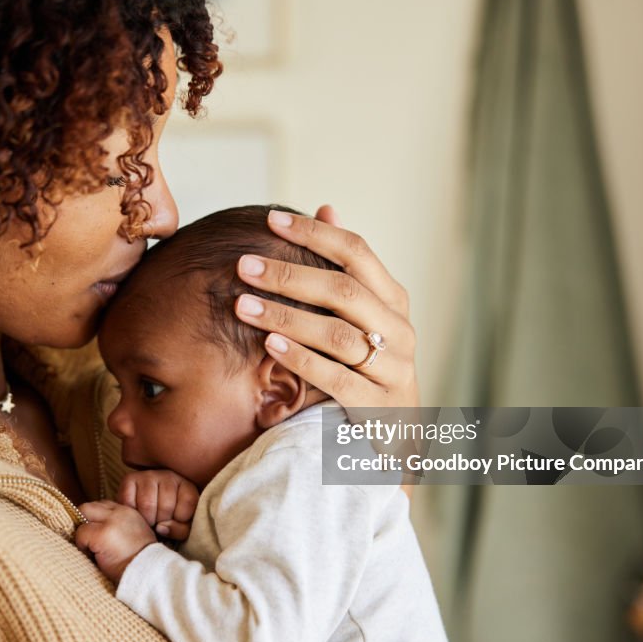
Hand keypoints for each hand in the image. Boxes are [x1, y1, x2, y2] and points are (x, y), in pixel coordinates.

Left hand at [75, 501, 155, 582]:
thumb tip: (98, 526)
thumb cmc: (140, 560)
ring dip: (83, 532)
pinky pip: (81, 533)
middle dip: (85, 521)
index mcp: (129, 512)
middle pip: (89, 506)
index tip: (97, 533)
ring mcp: (110, 522)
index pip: (103, 505)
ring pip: (83, 514)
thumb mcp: (136, 534)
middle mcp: (120, 512)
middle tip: (89, 540)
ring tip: (92, 548)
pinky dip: (82, 545)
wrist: (148, 574)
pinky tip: (94, 556)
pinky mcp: (101, 534)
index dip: (96, 519)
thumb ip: (120, 525)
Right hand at [116, 469, 198, 540]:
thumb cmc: (170, 520)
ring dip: (147, 519)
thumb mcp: (183, 527)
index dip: (180, 520)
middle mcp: (168, 476)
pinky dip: (132, 513)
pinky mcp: (129, 479)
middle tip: (159, 522)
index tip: (175, 521)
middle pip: (166, 506)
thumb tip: (160, 527)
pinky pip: (129, 502)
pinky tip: (137, 513)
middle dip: (161, 522)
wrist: (149, 511)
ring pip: (147, 504)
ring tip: (149, 519)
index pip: (188, 503)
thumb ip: (180, 530)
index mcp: (186, 485)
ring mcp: (148, 475)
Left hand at [235, 205, 418, 413]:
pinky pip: (336, 378)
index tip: (271, 219)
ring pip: (338, 334)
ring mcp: (392, 369)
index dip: (315, 233)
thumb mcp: (365, 315)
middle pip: (343, 291)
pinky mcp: (377, 405)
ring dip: (286, 316)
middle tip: (245, 265)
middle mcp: (399, 330)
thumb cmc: (370, 364)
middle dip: (289, 274)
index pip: (357, 252)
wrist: (398, 434)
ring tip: (243, 305)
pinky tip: (269, 346)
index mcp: (393, 300)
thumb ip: (346, 268)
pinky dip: (301, 359)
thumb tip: (327, 207)